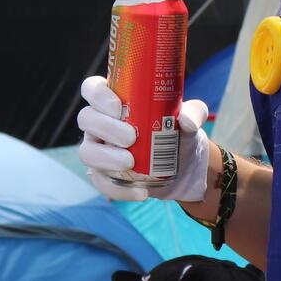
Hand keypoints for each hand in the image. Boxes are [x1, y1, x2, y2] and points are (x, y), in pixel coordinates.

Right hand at [77, 76, 211, 201]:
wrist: (184, 165)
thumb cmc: (179, 131)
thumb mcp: (192, 117)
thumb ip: (194, 112)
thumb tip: (186, 121)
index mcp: (115, 101)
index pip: (92, 89)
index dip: (98, 95)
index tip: (119, 107)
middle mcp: (100, 123)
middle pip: (86, 118)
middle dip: (105, 127)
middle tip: (131, 137)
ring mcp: (99, 150)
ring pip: (87, 152)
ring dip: (106, 157)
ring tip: (131, 162)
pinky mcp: (104, 176)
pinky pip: (101, 183)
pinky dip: (120, 190)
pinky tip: (141, 192)